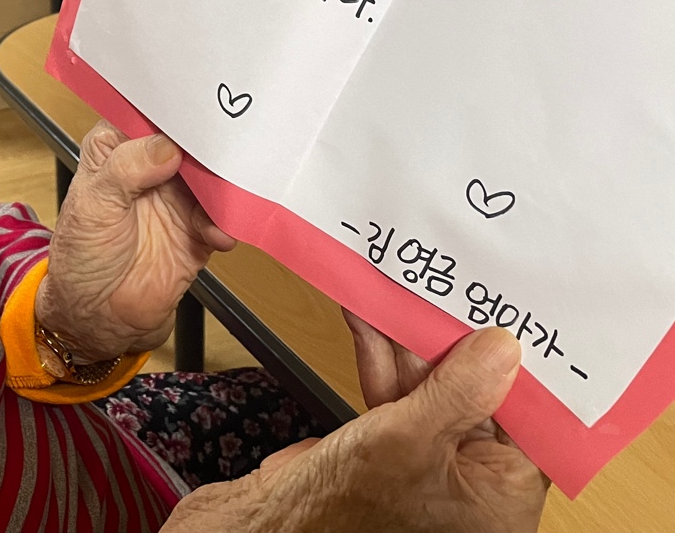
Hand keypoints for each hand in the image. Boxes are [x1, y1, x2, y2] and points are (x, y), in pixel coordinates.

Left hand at [36, 120, 235, 361]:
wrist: (99, 318)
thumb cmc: (82, 255)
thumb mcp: (93, 205)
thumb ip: (127, 169)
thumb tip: (168, 146)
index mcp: (117, 146)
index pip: (148, 112)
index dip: (171, 105)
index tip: (197, 100)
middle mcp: (150, 163)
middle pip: (188, 140)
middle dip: (208, 141)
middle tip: (227, 142)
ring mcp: (177, 195)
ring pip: (211, 174)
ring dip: (223, 182)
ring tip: (230, 190)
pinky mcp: (197, 228)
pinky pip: (222, 215)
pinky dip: (226, 221)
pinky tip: (220, 232)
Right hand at [161, 327, 548, 532]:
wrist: (271, 524)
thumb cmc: (343, 507)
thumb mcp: (410, 437)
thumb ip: (459, 388)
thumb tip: (505, 347)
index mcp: (501, 499)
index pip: (531, 422)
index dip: (520, 368)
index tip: (514, 317)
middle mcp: (473, 484)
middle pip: (479, 398)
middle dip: (454, 346)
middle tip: (449, 293)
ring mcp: (430, 465)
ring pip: (433, 391)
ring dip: (409, 345)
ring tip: (399, 293)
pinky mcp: (390, 450)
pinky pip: (399, 398)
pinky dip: (382, 362)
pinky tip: (368, 322)